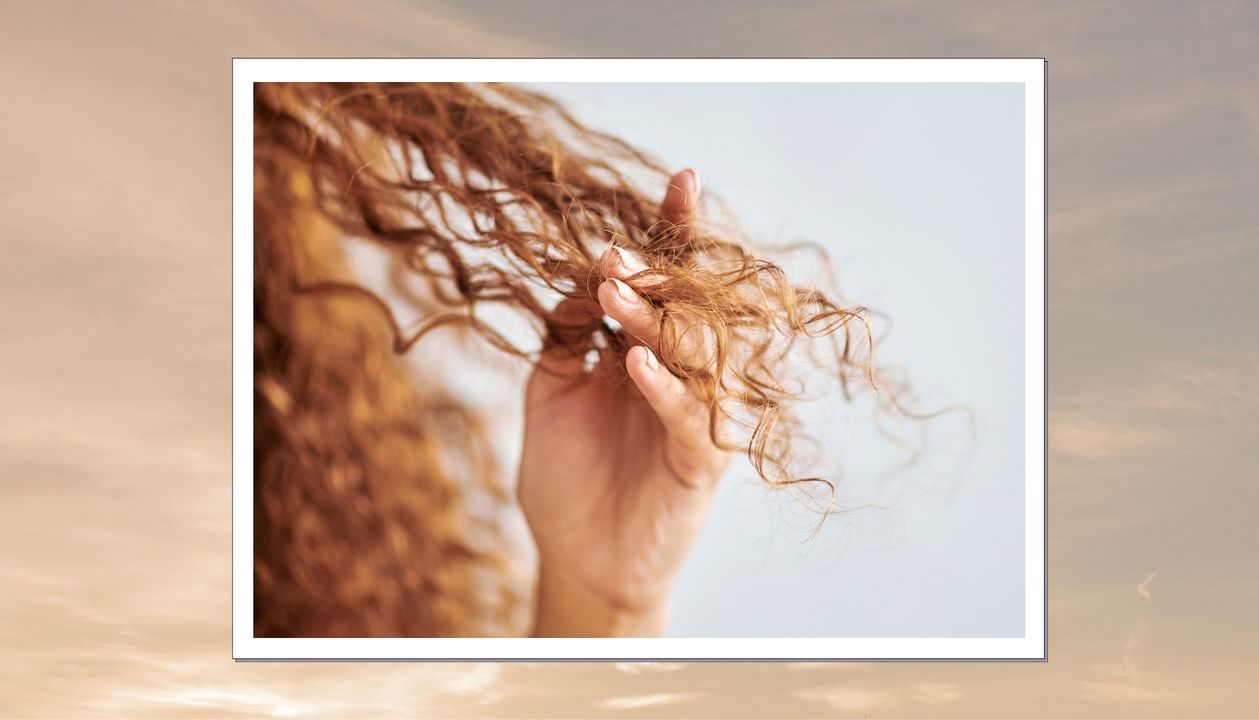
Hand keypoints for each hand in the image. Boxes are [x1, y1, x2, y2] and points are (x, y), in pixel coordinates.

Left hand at [518, 168, 730, 636]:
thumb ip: (567, 330)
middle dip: (657, 274)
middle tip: (616, 256)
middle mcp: (681, 375)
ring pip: (695, 354)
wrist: (579, 559)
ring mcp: (695, 416)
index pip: (668, 281)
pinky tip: (634, 361)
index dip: (676, 232)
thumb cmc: (569, 475)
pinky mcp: (700, 462)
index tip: (681, 179)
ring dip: (655, 320)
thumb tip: (582, 270)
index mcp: (649, 349)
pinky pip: (690, 416)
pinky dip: (664, 386)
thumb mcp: (552, 388)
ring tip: (618, 294)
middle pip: (689, 306)